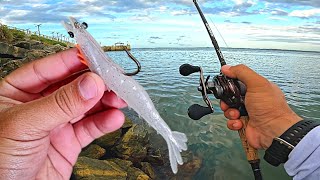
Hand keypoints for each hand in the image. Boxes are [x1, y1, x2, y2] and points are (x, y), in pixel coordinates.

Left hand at [0, 48, 126, 178]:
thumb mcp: (26, 125)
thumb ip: (60, 104)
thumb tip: (90, 84)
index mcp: (17, 93)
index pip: (48, 69)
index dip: (71, 61)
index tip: (93, 56)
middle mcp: (39, 105)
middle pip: (72, 86)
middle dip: (94, 83)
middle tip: (113, 80)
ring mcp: (56, 123)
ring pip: (86, 106)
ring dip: (105, 101)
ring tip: (119, 99)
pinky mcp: (69, 142)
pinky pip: (90, 128)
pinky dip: (105, 122)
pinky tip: (114, 117)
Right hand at [220, 64, 301, 148]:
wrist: (274, 131)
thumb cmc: (271, 108)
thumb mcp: (257, 83)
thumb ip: (241, 72)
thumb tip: (227, 68)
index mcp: (256, 88)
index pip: (238, 82)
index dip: (230, 84)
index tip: (225, 86)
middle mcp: (252, 100)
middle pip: (231, 97)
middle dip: (227, 100)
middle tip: (229, 102)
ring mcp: (248, 112)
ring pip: (229, 109)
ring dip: (230, 112)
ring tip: (237, 114)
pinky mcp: (244, 124)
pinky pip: (231, 122)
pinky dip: (233, 123)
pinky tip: (240, 122)